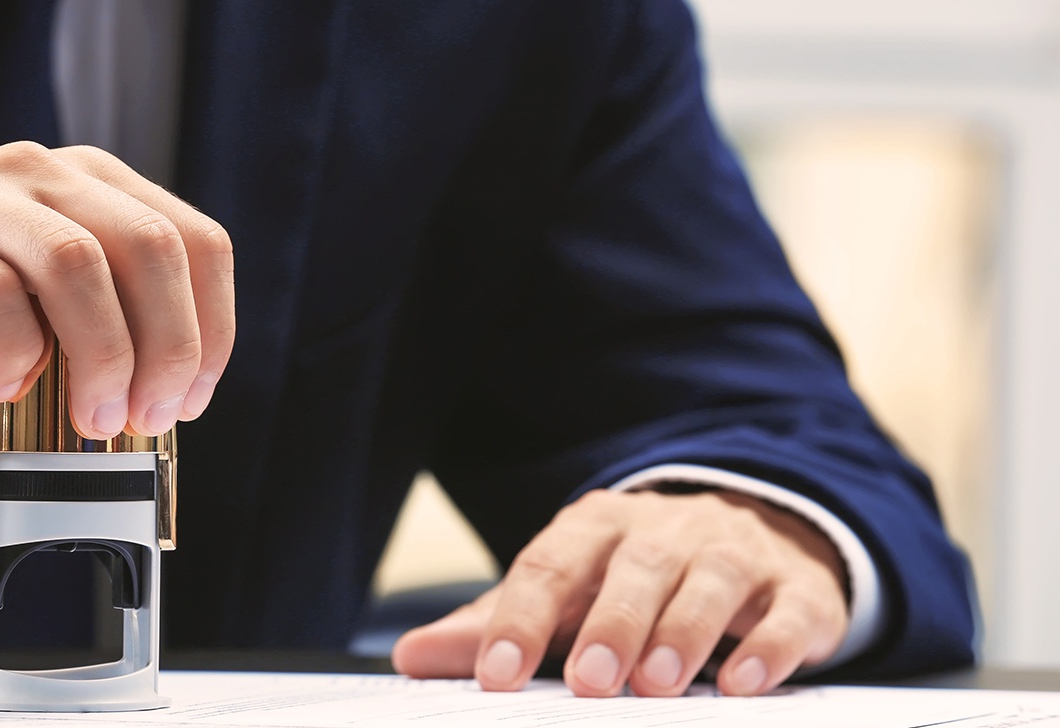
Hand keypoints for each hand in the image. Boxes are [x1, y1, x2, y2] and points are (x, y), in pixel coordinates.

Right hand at [0, 142, 234, 437]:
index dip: (211, 327)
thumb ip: (101, 319)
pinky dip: (15, 351)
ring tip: (92, 418)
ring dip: (103, 356)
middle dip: (168, 348)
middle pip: (150, 249)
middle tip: (147, 418)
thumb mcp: (39, 295)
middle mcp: (44, 173)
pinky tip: (7, 387)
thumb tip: (167, 400)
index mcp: (93, 182)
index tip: (193, 400)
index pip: (196, 241)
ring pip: (78, 263)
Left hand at [391, 489, 848, 696]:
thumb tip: (413, 658)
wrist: (754, 535)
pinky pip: (788, 610)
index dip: (522, 617)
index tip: (497, 675)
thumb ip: (496, 625)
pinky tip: (746, 682)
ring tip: (658, 685)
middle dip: (612, 622)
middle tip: (589, 680)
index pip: (552, 563)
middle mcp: (666, 529)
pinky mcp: (797, 588)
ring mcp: (736, 552)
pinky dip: (770, 645)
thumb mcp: (566, 593)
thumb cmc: (636, 577)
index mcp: (598, 526)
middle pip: (636, 566)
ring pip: (711, 580)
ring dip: (685, 631)